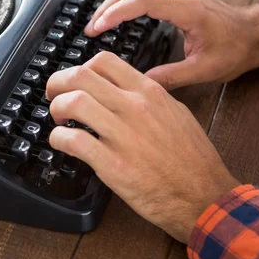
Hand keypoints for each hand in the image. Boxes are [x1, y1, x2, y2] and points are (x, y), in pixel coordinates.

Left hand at [46, 52, 239, 242]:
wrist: (204, 197)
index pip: (104, 61)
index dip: (80, 68)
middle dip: (58, 83)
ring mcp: (123, 135)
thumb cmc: (193, 159)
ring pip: (73, 103)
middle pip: (80, 76)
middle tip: (53, 95)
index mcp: (150, 92)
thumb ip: (148, 97)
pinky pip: (73, 140)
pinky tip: (60, 142)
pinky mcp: (113, 164)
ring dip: (56, 108)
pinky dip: (58, 138)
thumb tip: (121, 89)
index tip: (74, 81)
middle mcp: (135, 107)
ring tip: (59, 119)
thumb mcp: (176, 113)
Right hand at [84, 0, 258, 89]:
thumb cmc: (233, 51)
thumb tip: (139, 82)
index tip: (98, 28)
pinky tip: (121, 0)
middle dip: (108, 4)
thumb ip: (171, 77)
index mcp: (190, 10)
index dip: (116, 11)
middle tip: (93, 27)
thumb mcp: (205, 71)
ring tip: (105, 13)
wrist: (254, 34)